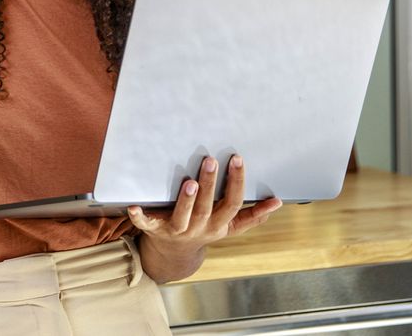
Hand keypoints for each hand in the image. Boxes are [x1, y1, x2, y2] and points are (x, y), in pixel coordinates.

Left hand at [126, 154, 281, 280]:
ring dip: (187, 199)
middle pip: (208, 206)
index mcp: (220, 224)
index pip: (232, 203)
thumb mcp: (230, 226)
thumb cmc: (204, 229)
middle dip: (211, 184)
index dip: (237, 182)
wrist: (174, 253)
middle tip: (211, 161)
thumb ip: (252, 215)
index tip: (237, 159)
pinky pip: (146, 224)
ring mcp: (177, 229)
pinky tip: (133, 205)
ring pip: (184, 215)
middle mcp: (200, 228)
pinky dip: (139, 216)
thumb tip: (277, 203)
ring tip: (190, 181)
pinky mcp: (155, 229)